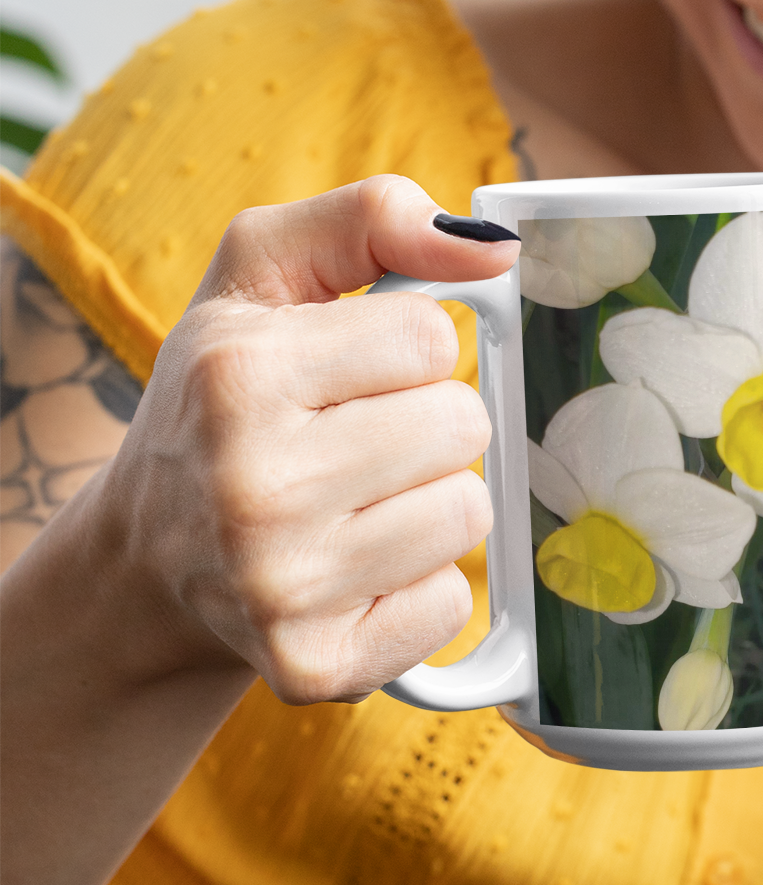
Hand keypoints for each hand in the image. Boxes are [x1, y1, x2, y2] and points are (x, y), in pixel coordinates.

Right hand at [93, 175, 517, 703]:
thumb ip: (370, 219)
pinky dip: (418, 586)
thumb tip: (493, 247)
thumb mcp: (260, 273)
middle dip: (424, 423)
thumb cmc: (221, 397)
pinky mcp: (314, 665)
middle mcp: (252, 485)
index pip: (431, 336)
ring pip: (468, 513)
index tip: (349, 372)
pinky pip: (451, 603)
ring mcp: (281, 587)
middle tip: (351, 441)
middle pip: (462, 424)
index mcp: (238, 374)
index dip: (405, 349)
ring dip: (427, 501)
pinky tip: (353, 570)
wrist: (146, 554)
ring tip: (352, 503)